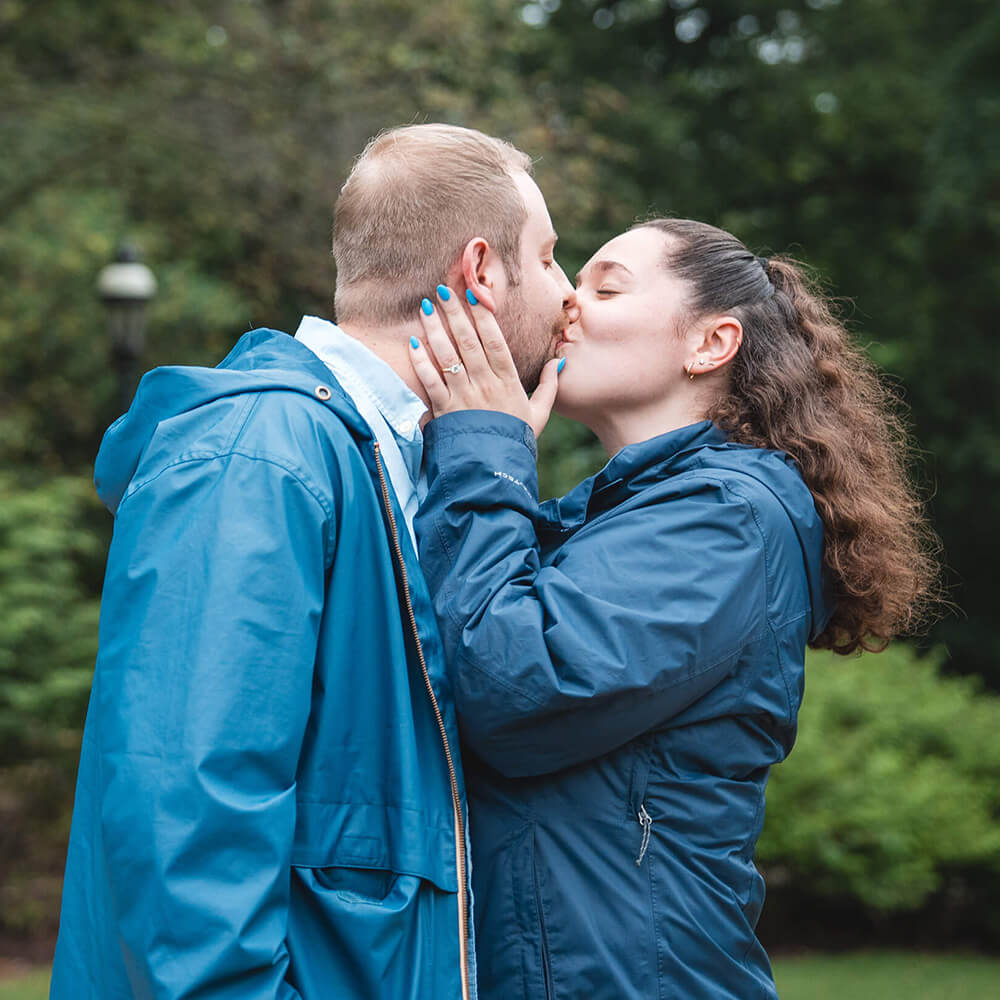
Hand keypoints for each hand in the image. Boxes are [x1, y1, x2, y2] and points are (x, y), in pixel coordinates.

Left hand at [409, 285, 562, 439]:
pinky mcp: (445, 411)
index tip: (474, 294)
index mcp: (509, 382)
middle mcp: (486, 385)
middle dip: (454, 313)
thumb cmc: (516, 441)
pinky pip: (430, 381)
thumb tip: (558, 361)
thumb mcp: (540, 414)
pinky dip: (421, 361)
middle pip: (468, 341)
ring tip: (425, 307)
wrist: (495, 473)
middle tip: (443, 290)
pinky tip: (414, 343)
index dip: (483, 316)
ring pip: (447, 356)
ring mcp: (464, 397)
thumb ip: (549, 386)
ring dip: (435, 329)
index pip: (494, 341)